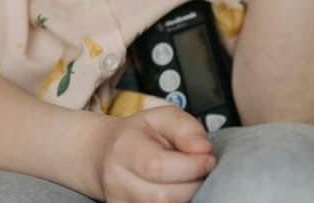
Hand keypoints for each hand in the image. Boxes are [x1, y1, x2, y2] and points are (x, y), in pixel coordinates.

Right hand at [90, 106, 216, 202]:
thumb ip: (186, 129)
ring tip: (189, 179)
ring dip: (187, 196)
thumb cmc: (138, 135)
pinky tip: (178, 190)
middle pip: (163, 197)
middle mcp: (116, 181)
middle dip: (194, 184)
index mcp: (124, 148)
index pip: (158, 166)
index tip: (209, 159)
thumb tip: (203, 150)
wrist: (104, 154)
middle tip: (203, 171)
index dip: (191, 166)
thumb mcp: (162, 117)